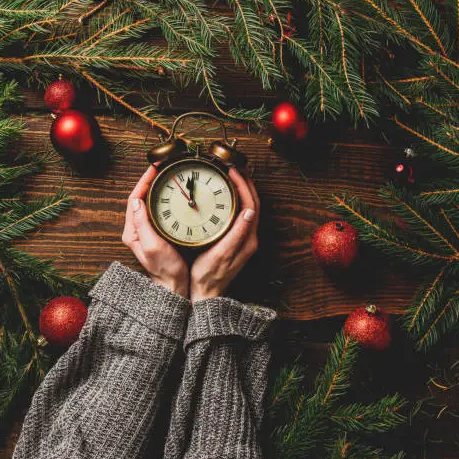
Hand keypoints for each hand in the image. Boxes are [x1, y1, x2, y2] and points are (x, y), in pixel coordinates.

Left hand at [122, 166, 188, 296]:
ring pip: (148, 202)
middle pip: (140, 198)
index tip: (154, 169)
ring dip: (156, 188)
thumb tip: (136, 201)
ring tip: (167, 176)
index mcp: (132, 231)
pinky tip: (172, 194)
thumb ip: (143, 224)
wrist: (174, 285)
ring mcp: (146, 231)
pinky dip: (163, 198)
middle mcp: (137, 229)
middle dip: (149, 181)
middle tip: (162, 167)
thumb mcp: (153, 246)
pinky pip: (157, 209)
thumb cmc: (166, 269)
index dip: (143, 182)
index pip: (134, 199)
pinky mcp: (157, 232)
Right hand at [190, 168, 259, 302]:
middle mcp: (249, 237)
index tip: (232, 170)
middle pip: (252, 202)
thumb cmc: (209, 275)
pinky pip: (240, 213)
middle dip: (246, 182)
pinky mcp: (235, 240)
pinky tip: (225, 195)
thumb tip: (249, 211)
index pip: (251, 204)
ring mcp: (243, 238)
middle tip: (234, 165)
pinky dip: (235, 200)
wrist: (205, 293)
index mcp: (248, 239)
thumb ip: (236, 234)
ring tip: (231, 175)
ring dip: (242, 189)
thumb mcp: (221, 254)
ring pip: (247, 206)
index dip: (243, 185)